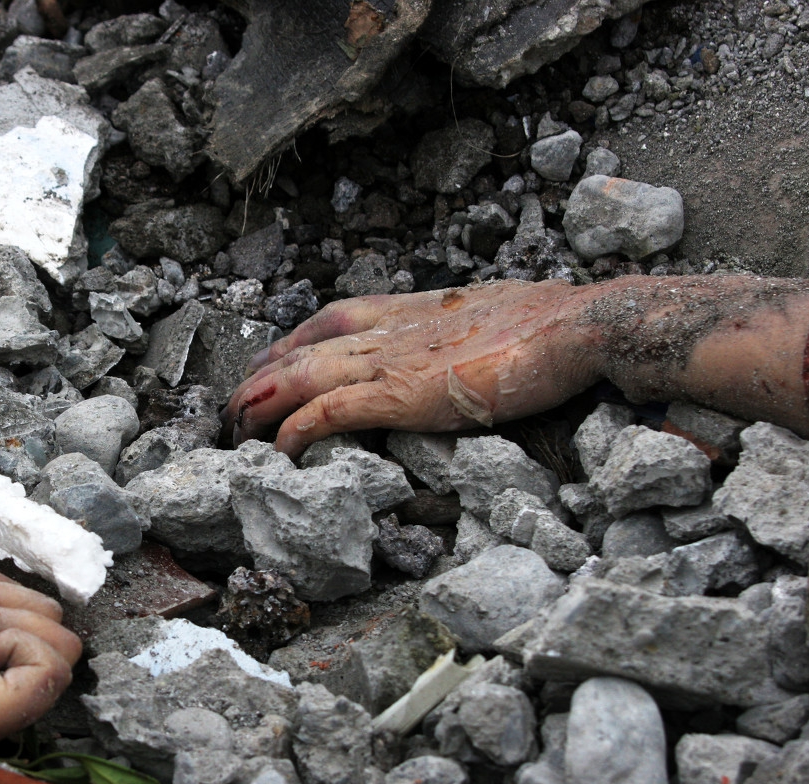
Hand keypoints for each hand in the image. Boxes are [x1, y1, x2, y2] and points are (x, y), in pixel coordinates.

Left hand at [224, 280, 601, 455]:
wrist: (576, 326)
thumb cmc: (549, 326)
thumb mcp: (490, 319)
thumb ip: (460, 333)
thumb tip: (463, 348)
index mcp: (410, 309)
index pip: (330, 318)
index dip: (292, 342)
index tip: (267, 360)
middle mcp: (390, 330)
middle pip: (302, 348)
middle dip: (260, 378)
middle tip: (232, 405)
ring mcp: (393, 360)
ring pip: (303, 376)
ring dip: (260, 402)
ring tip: (232, 428)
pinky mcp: (404, 395)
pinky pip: (332, 411)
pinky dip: (298, 428)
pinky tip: (278, 449)